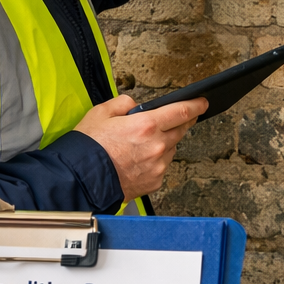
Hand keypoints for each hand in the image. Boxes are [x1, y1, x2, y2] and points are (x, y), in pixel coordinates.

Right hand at [74, 94, 207, 200]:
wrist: (80, 180)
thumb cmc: (88, 148)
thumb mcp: (100, 113)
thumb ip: (123, 104)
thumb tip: (135, 106)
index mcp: (146, 125)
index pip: (182, 111)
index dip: (196, 105)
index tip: (203, 102)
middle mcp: (157, 145)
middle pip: (181, 130)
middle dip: (181, 122)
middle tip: (175, 119)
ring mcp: (158, 165)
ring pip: (171, 148)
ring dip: (165, 142)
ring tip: (142, 144)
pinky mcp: (155, 181)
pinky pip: (162, 166)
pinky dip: (156, 161)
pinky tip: (138, 160)